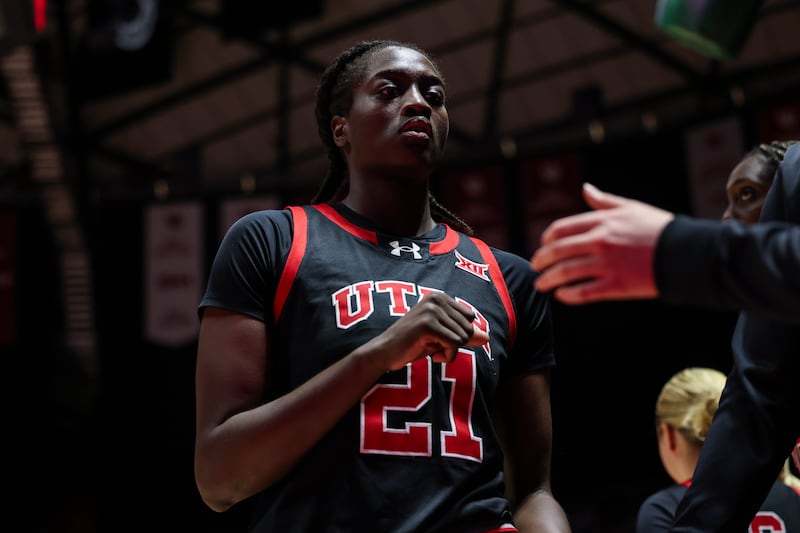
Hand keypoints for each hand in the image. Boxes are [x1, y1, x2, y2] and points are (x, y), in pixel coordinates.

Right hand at [371, 291, 489, 370]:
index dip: (458, 334)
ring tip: (430, 349)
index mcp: (439, 297)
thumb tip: (487, 337)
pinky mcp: (428, 325)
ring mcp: (431, 310)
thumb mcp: (442, 337)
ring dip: (450, 351)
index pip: (470, 318)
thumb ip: (464, 335)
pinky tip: (432, 355)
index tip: (438, 338)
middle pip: (468, 328)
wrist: (385, 352)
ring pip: (462, 337)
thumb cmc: (413, 344)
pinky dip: (448, 356)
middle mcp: (436, 299)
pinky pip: (454, 344)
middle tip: (433, 345)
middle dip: (454, 344)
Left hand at [530, 183, 674, 303]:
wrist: (685, 254)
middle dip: (541, 260)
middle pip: (557, 251)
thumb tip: (585, 188)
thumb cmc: (659, 229)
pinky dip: (568, 295)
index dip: (547, 239)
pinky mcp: (615, 285)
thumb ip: (604, 202)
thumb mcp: (631, 208)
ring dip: (548, 280)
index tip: (542, 245)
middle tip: (535, 266)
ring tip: (540, 285)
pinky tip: (561, 296)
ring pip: (565, 273)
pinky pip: (583, 292)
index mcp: (601, 222)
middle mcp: (599, 241)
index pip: (561, 229)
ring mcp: (606, 264)